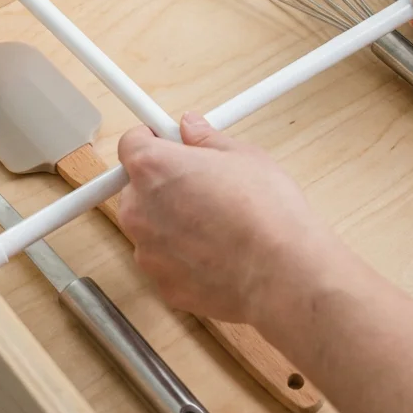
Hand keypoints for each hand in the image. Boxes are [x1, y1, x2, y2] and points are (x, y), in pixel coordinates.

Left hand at [117, 112, 339, 323]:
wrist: (280, 273)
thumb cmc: (265, 213)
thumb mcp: (244, 157)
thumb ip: (208, 140)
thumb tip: (193, 129)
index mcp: (154, 167)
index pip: (131, 143)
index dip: (153, 141)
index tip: (169, 144)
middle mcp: (139, 209)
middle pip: (137, 188)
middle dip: (164, 185)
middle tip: (202, 185)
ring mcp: (146, 251)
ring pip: (151, 228)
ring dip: (172, 223)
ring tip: (217, 224)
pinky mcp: (161, 284)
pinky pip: (165, 262)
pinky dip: (183, 257)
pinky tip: (218, 253)